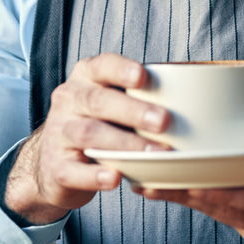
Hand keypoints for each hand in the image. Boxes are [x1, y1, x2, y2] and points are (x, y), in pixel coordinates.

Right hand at [4, 53, 169, 224]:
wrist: (50, 163)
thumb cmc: (95, 124)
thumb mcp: (108, 102)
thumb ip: (136, 97)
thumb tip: (192, 101)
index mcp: (85, 78)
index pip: (101, 66)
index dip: (122, 70)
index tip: (143, 77)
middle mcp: (69, 100)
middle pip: (99, 101)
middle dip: (133, 110)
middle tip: (164, 121)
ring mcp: (59, 133)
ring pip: (90, 134)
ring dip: (124, 143)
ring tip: (154, 154)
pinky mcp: (56, 167)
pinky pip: (74, 170)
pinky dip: (95, 175)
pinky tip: (115, 178)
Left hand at [135, 104, 243, 243]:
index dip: (223, 192)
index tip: (189, 178)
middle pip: (233, 211)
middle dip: (190, 196)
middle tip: (148, 178)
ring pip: (225, 218)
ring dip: (188, 202)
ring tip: (147, 182)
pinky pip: (228, 222)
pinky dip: (202, 205)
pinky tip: (173, 189)